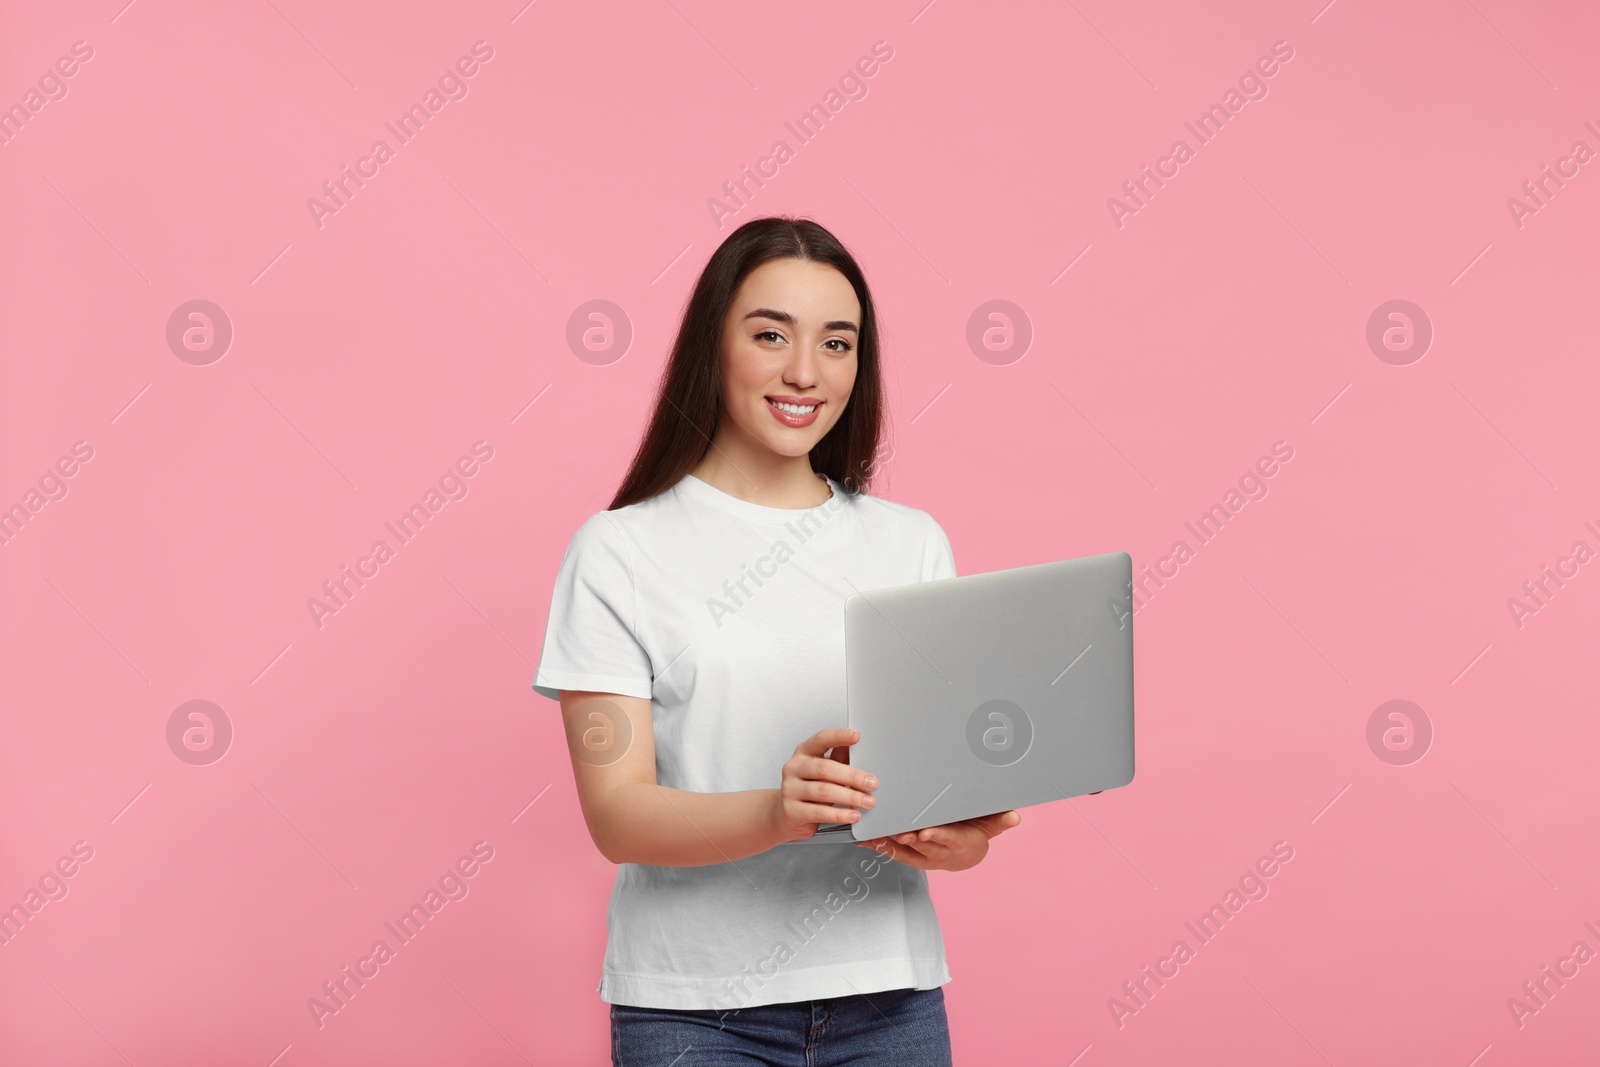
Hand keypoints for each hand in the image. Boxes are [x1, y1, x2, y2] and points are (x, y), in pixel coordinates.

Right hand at [770, 728, 878, 842]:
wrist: (786, 815)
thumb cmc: (809, 790)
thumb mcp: (823, 772)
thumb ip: (838, 759)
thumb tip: (857, 749)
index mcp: (804, 752)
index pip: (821, 739)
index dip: (838, 736)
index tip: (856, 736)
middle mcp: (794, 768)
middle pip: (825, 768)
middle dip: (852, 776)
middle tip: (871, 783)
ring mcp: (790, 789)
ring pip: (824, 791)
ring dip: (850, 797)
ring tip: (867, 801)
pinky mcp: (792, 810)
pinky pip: (820, 812)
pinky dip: (840, 814)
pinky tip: (853, 815)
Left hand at [856, 810, 1021, 870]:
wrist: (966, 855)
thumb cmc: (977, 832)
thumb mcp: (990, 826)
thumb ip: (1000, 820)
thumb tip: (1015, 816)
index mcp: (958, 843)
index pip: (947, 839)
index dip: (936, 836)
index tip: (925, 832)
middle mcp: (940, 853)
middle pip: (922, 846)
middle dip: (909, 838)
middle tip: (897, 831)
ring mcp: (924, 856)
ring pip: (904, 851)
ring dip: (889, 843)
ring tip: (874, 835)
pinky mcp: (912, 856)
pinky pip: (893, 852)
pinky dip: (879, 846)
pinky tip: (864, 839)